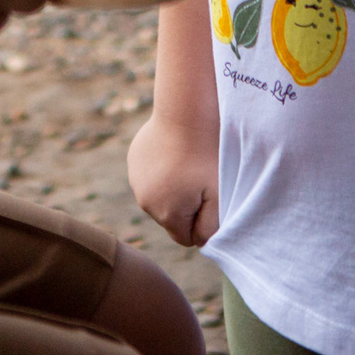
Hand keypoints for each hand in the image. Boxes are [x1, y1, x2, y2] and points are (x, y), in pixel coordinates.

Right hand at [127, 114, 218, 247]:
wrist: (187, 112)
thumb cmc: (208, 156)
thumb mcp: (220, 198)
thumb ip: (211, 229)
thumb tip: (200, 242)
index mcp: (166, 214)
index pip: (185, 238)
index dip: (200, 223)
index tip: (210, 199)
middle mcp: (144, 201)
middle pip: (170, 218)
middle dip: (185, 207)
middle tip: (200, 180)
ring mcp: (135, 179)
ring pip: (159, 197)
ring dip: (172, 188)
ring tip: (187, 164)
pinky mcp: (134, 160)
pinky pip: (150, 176)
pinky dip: (161, 170)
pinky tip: (174, 152)